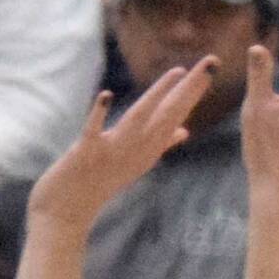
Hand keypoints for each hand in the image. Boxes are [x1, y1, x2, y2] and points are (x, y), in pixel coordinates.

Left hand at [27, 60, 219, 231]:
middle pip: (165, 116)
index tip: (213, 66)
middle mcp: (133, 151)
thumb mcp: (134, 163)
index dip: (193, 92)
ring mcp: (110, 153)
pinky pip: (92, 133)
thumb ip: (159, 144)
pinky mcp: (83, 155)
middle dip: (188, 90)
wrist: (64, 216)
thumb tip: (184, 130)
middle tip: (212, 62)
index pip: (175, 116)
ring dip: (156, 96)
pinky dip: (98, 115)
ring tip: (177, 72)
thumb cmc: (98, 185)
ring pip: (137, 120)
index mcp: (145, 150)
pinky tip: (106, 95)